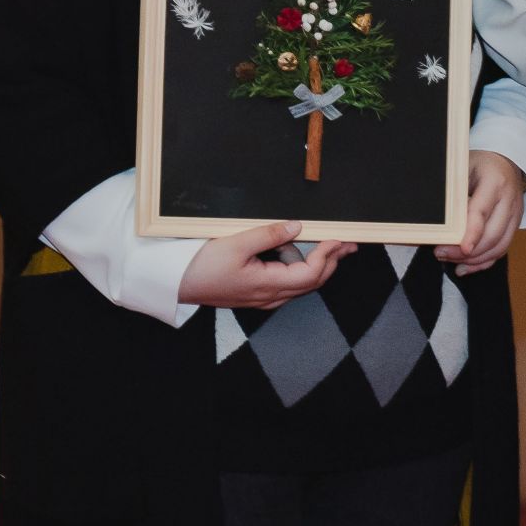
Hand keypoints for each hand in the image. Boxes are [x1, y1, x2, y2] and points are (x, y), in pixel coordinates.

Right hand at [177, 220, 353, 310]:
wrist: (177, 283)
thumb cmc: (200, 266)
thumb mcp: (235, 244)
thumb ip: (268, 235)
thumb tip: (297, 227)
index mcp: (267, 285)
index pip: (310, 274)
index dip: (327, 256)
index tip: (337, 239)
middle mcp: (270, 297)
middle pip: (312, 282)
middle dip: (332, 262)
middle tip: (348, 245)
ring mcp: (263, 298)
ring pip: (301, 284)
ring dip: (318, 265)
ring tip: (326, 245)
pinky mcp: (257, 295)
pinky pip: (287, 283)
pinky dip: (299, 268)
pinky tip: (294, 254)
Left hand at [451, 152, 525, 272]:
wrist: (504, 160)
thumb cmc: (478, 164)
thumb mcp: (461, 169)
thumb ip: (451, 192)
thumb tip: (432, 218)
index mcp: (495, 182)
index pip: (482, 212)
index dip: (472, 233)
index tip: (461, 248)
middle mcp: (509, 200)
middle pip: (493, 234)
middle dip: (468, 251)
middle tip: (441, 253)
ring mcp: (515, 214)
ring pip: (499, 245)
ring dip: (475, 259)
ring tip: (451, 261)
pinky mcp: (515, 224)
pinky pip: (502, 248)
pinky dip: (484, 262)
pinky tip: (466, 267)